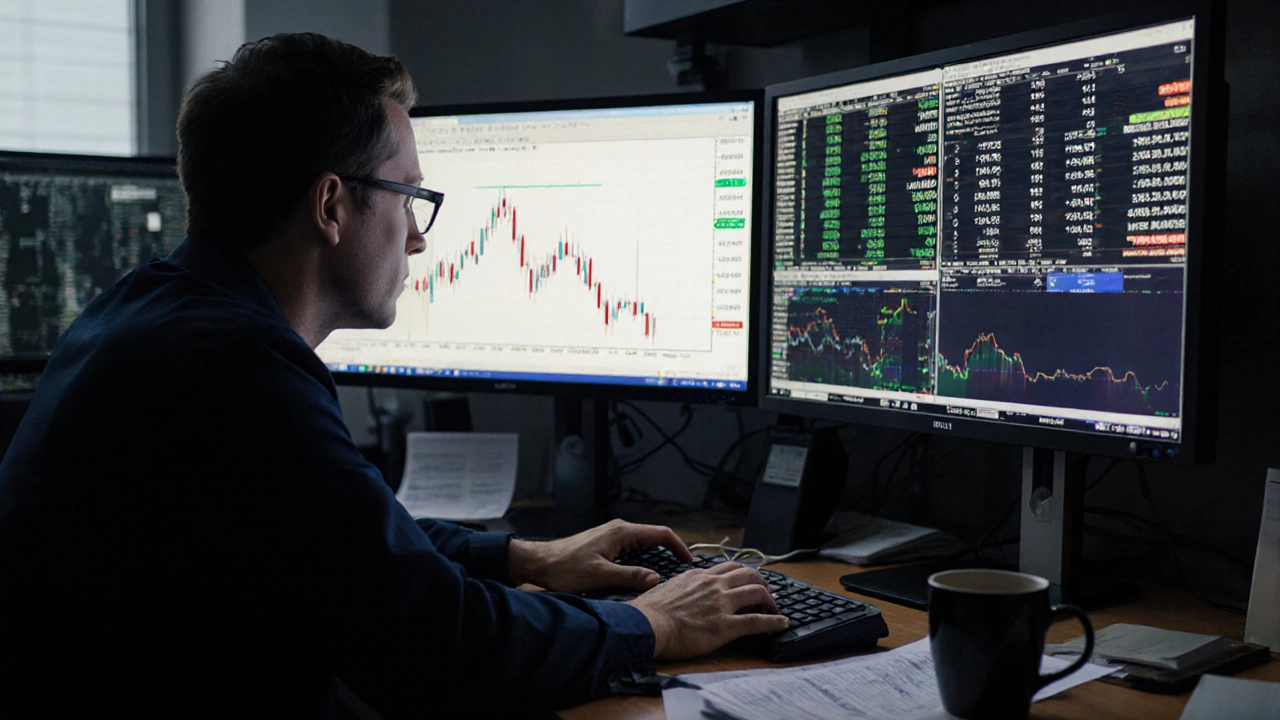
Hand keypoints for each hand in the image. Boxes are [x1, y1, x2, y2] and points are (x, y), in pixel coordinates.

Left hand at [507, 518, 692, 593]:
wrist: (539, 562)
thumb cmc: (564, 567)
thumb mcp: (600, 576)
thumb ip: (630, 577)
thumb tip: (656, 580)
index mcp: (621, 532)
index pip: (661, 534)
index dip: (679, 547)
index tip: (689, 562)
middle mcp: (619, 530)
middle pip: (654, 538)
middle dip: (671, 552)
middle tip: (683, 571)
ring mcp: (612, 536)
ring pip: (643, 544)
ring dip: (657, 556)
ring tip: (668, 575)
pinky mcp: (605, 544)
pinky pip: (632, 549)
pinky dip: (643, 559)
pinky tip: (644, 574)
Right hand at [629, 562, 789, 659]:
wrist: (646, 625)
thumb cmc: (649, 612)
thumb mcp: (666, 588)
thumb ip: (681, 587)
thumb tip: (679, 590)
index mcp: (699, 576)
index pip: (729, 568)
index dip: (744, 574)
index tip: (749, 580)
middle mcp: (713, 585)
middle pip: (749, 575)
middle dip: (763, 582)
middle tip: (767, 592)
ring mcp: (721, 604)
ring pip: (757, 593)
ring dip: (771, 601)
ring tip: (776, 609)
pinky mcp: (725, 626)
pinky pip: (757, 621)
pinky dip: (773, 621)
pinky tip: (782, 623)